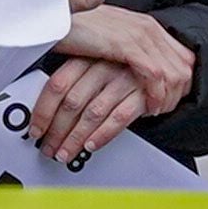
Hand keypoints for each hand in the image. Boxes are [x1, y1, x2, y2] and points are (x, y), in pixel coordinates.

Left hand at [25, 6, 196, 163]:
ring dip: (76, 138)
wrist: (171, 56)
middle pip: (73, 102)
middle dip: (57, 131)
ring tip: (66, 153)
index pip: (58, 84)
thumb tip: (46, 106)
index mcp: (89, 55)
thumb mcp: (98, 59)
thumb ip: (76, 77)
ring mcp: (124, 79)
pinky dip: (103, 134)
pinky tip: (92, 145)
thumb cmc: (127, 63)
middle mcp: (105, 65)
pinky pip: (119, 117)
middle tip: (48, 148)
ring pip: (93, 113)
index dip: (44, 110)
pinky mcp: (144, 93)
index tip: (36, 129)